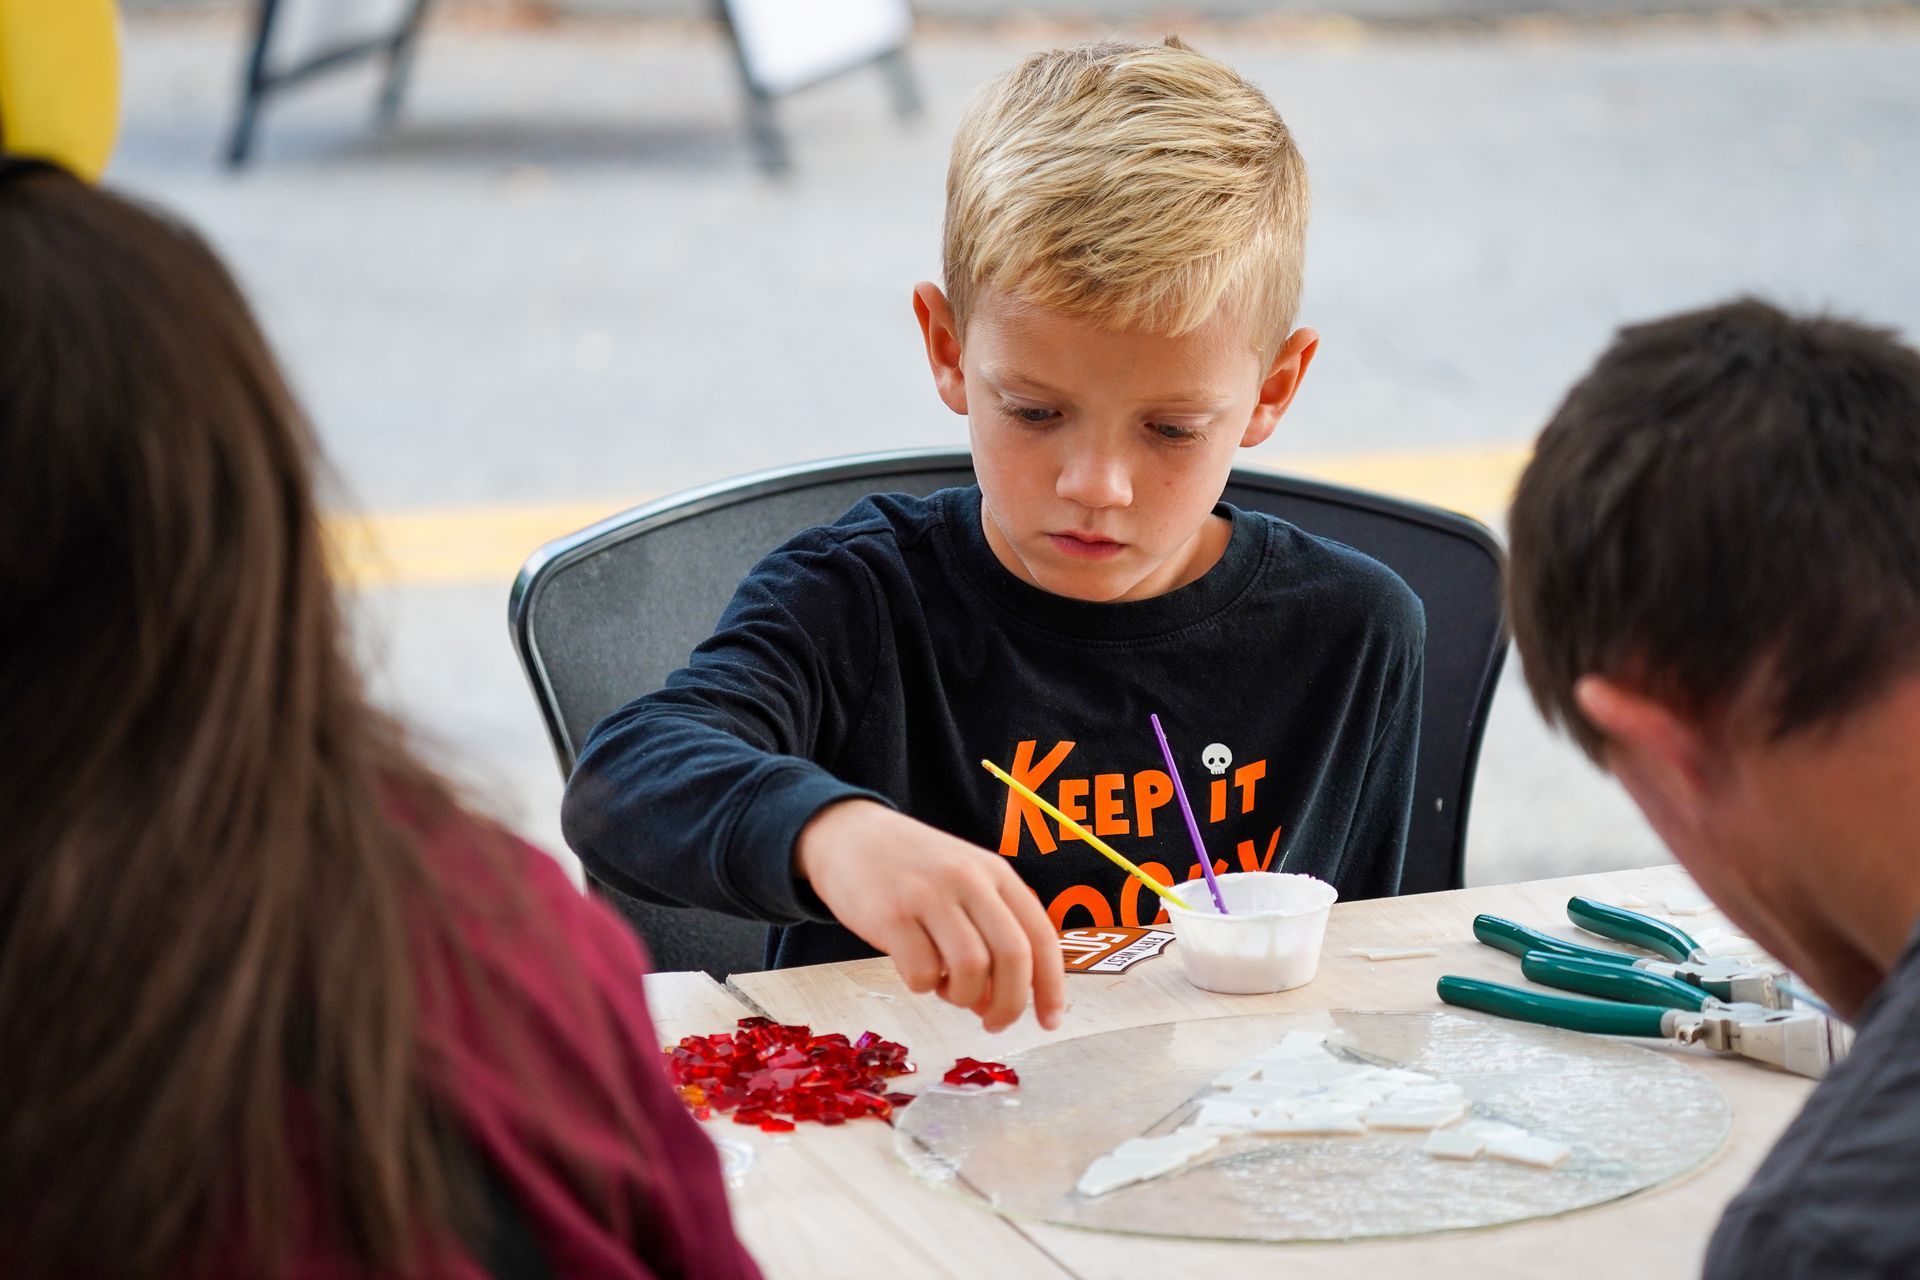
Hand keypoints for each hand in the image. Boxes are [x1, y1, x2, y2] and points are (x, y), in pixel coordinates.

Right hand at [795, 800, 1065, 1032]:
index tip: (1049, 1022)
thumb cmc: (914, 870)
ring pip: (971, 968)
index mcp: (996, 873)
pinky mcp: (891, 915)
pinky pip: (922, 973)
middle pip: (1012, 956)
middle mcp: (969, 880)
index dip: (1051, 986)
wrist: (850, 835)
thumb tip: (1001, 1002)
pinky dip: (924, 986)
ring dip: (963, 996)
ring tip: (946, 988)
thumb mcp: (966, 881)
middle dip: (1010, 1003)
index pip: (1040, 936)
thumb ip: (992, 931)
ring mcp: (929, 895)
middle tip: (993, 1023)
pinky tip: (915, 970)